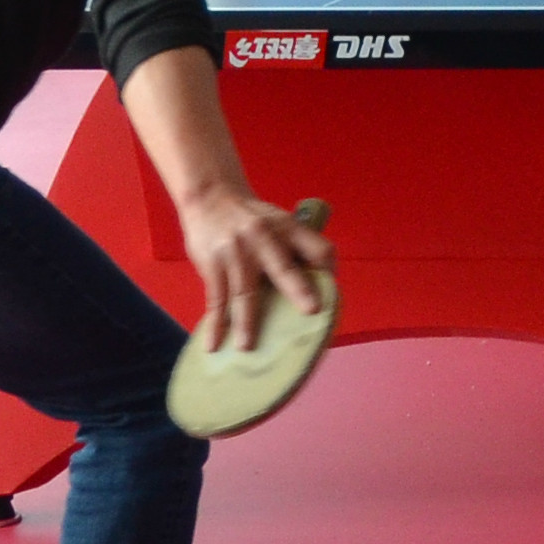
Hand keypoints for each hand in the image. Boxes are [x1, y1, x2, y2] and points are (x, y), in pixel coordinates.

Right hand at [175, 180, 333, 352]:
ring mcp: (237, 252)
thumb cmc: (253, 219)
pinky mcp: (213, 264)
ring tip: (247, 348)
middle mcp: (265, 239)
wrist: (210, 196)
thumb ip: (295, 249)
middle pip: (284, 267)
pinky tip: (214, 344)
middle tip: (311, 311)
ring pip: (244, 292)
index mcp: (289, 229)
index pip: (319, 248)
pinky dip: (215, 324)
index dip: (329, 270)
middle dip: (298, 289)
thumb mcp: (279, 222)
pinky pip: (216, 299)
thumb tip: (316, 289)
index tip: (332, 295)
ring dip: (245, 322)